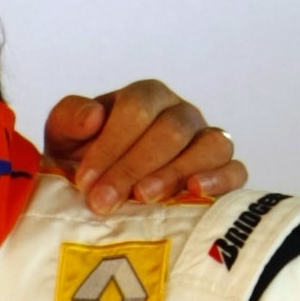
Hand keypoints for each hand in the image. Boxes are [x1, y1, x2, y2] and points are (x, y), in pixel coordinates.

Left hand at [41, 83, 247, 216]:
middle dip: (133, 167)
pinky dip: (220, 179)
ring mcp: (206, 142)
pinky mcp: (224, 172)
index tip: (84, 182)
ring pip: (208, 146)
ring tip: (144, 198)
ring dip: (174, 173)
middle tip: (103, 202)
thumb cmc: (85, 164)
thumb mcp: (64, 139)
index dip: (111, 144)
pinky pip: (235, 170)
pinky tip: (195, 192)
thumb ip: (69, 119)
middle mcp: (181, 115)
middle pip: (171, 130)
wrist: (102, 199)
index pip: (138, 108)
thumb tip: (93, 117)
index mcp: (146, 98)